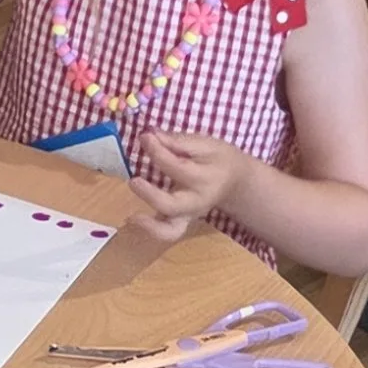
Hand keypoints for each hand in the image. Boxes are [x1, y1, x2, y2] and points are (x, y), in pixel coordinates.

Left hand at [132, 128, 249, 246]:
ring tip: (132, 217)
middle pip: (172, 205)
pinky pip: (169, 233)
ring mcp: (189, 215)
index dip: (157, 151)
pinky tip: (133, 219)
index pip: (176, 166)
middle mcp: (196, 201)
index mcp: (205, 178)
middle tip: (134, 181)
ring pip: (172, 230)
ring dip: (150, 226)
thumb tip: (151, 135)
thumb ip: (179, 141)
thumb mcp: (206, 144)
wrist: (236, 182)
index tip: (145, 137)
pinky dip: (152, 231)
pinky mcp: (182, 222)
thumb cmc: (218, 159)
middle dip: (151, 195)